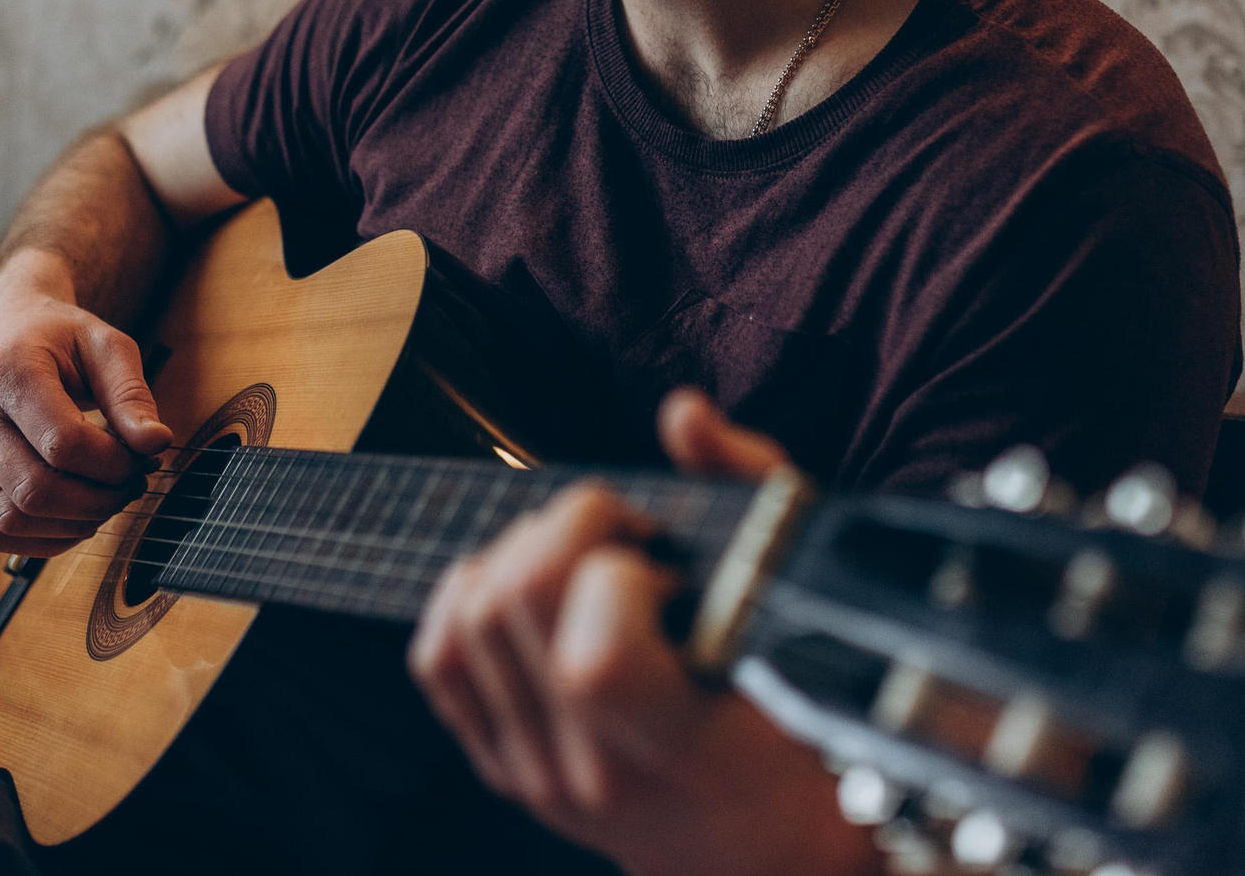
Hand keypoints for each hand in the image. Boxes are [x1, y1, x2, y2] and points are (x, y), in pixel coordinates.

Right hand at [0, 248, 173, 556]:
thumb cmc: (58, 337)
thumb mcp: (104, 345)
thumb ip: (131, 394)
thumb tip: (157, 444)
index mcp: (8, 372)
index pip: (62, 444)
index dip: (113, 464)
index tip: (145, 457)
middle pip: (34, 490)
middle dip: (98, 501)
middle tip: (133, 485)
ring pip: (10, 521)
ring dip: (72, 524)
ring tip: (108, 500)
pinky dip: (43, 538)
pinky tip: (77, 517)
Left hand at [408, 389, 876, 875]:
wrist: (767, 852)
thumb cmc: (806, 728)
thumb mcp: (806, 609)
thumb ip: (752, 493)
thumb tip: (682, 412)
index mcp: (679, 746)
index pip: (592, 655)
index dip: (617, 573)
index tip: (667, 564)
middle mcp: (594, 770)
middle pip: (514, 601)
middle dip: (568, 525)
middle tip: (626, 533)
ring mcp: (536, 773)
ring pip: (470, 613)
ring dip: (523, 550)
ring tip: (590, 558)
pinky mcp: (501, 766)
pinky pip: (438, 655)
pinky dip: (468, 594)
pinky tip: (527, 583)